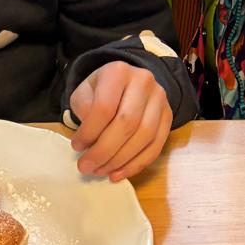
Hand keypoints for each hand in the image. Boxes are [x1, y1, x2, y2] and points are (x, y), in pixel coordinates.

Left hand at [67, 61, 172, 181]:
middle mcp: (144, 82)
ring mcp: (160, 99)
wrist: (128, 82)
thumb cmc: (101, 90)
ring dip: (121, 160)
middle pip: (127, 123)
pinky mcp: (169, 116)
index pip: (104, 107)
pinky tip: (119, 173)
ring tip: (101, 171)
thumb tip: (89, 141)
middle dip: (104, 151)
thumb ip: (84, 110)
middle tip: (87, 167)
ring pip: (144, 136)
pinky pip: (156, 146)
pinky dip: (137, 164)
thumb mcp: (85, 92)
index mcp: (118, 72)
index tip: (76, 147)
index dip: (89, 132)